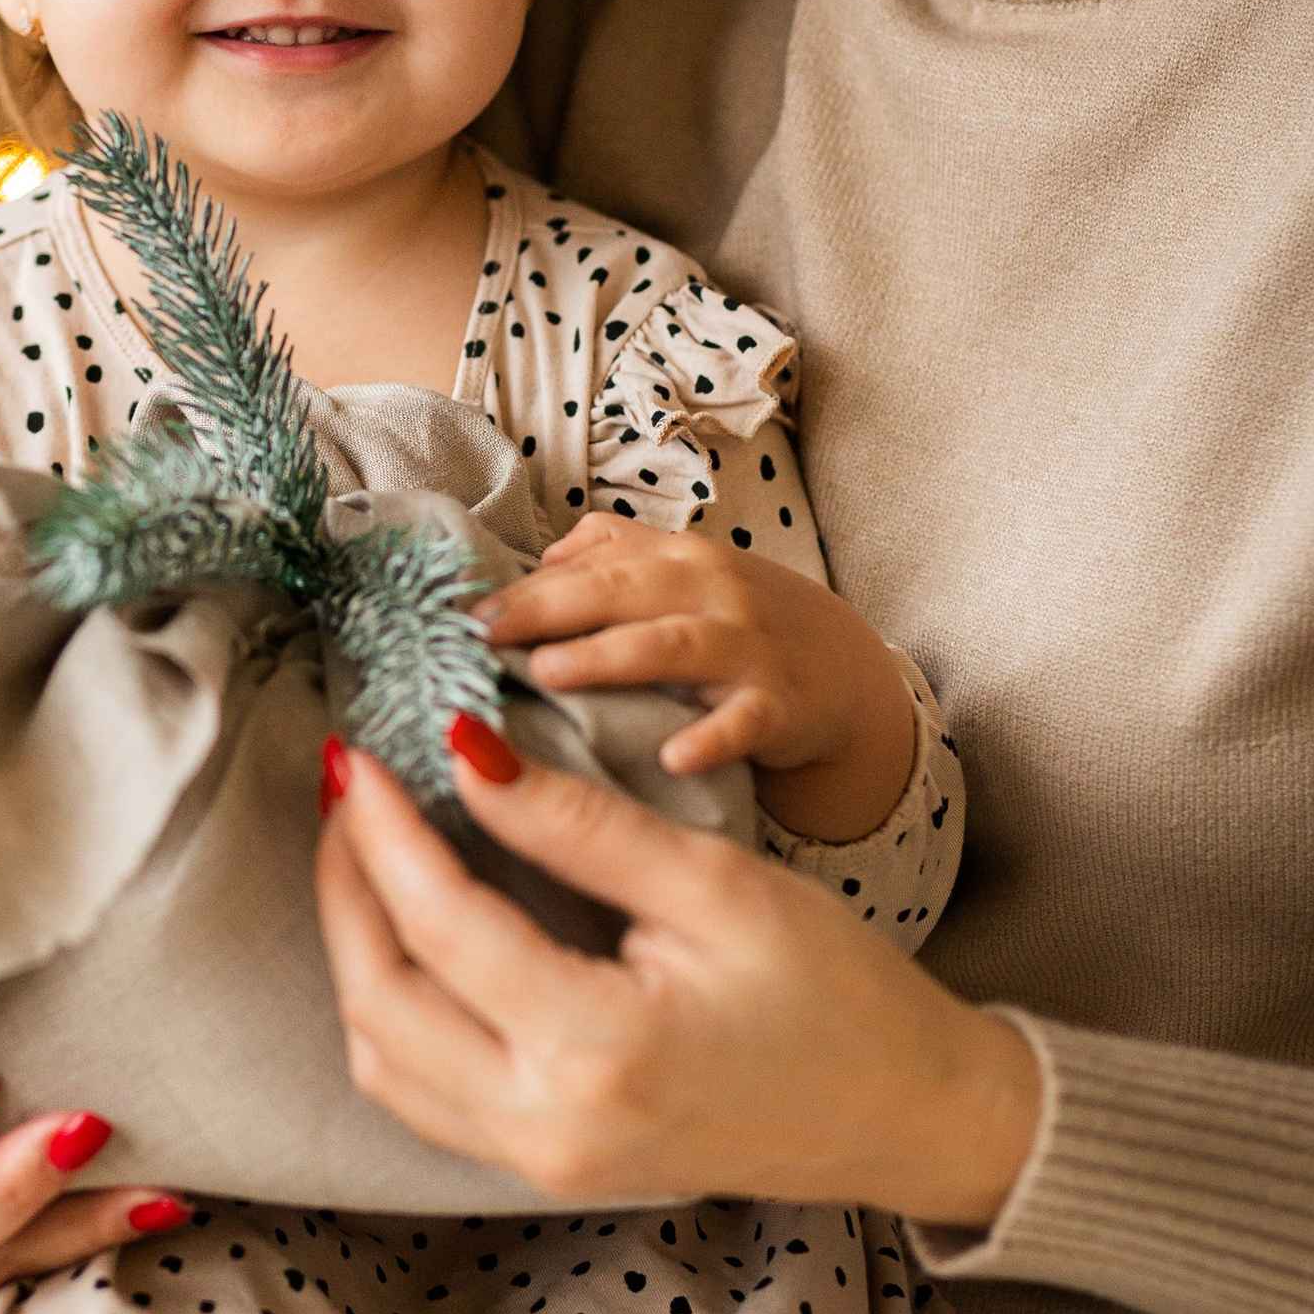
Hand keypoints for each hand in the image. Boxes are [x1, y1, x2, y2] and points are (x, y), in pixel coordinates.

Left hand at [316, 736, 1040, 1225]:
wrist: (902, 1111)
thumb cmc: (835, 991)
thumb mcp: (715, 884)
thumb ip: (580, 827)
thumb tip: (463, 755)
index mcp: (599, 1050)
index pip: (441, 926)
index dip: (384, 830)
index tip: (361, 752)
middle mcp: (549, 1125)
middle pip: (380, 1000)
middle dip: (345, 884)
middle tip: (348, 790)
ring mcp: (541, 1161)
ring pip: (382, 1058)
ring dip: (356, 949)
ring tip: (366, 849)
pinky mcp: (547, 1167)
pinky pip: (422, 1094)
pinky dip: (391, 1010)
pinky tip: (408, 935)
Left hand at [479, 518, 915, 843]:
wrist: (850, 672)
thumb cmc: (745, 622)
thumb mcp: (686, 574)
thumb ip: (614, 556)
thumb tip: (540, 559)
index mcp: (679, 559)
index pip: (593, 563)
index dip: (526, 587)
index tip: (463, 611)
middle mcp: (712, 593)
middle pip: (622, 591)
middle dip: (549, 609)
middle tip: (484, 634)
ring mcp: (749, 649)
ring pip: (673, 645)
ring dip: (610, 657)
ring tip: (550, 672)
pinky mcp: (781, 708)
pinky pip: (744, 721)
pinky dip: (711, 737)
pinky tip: (672, 757)